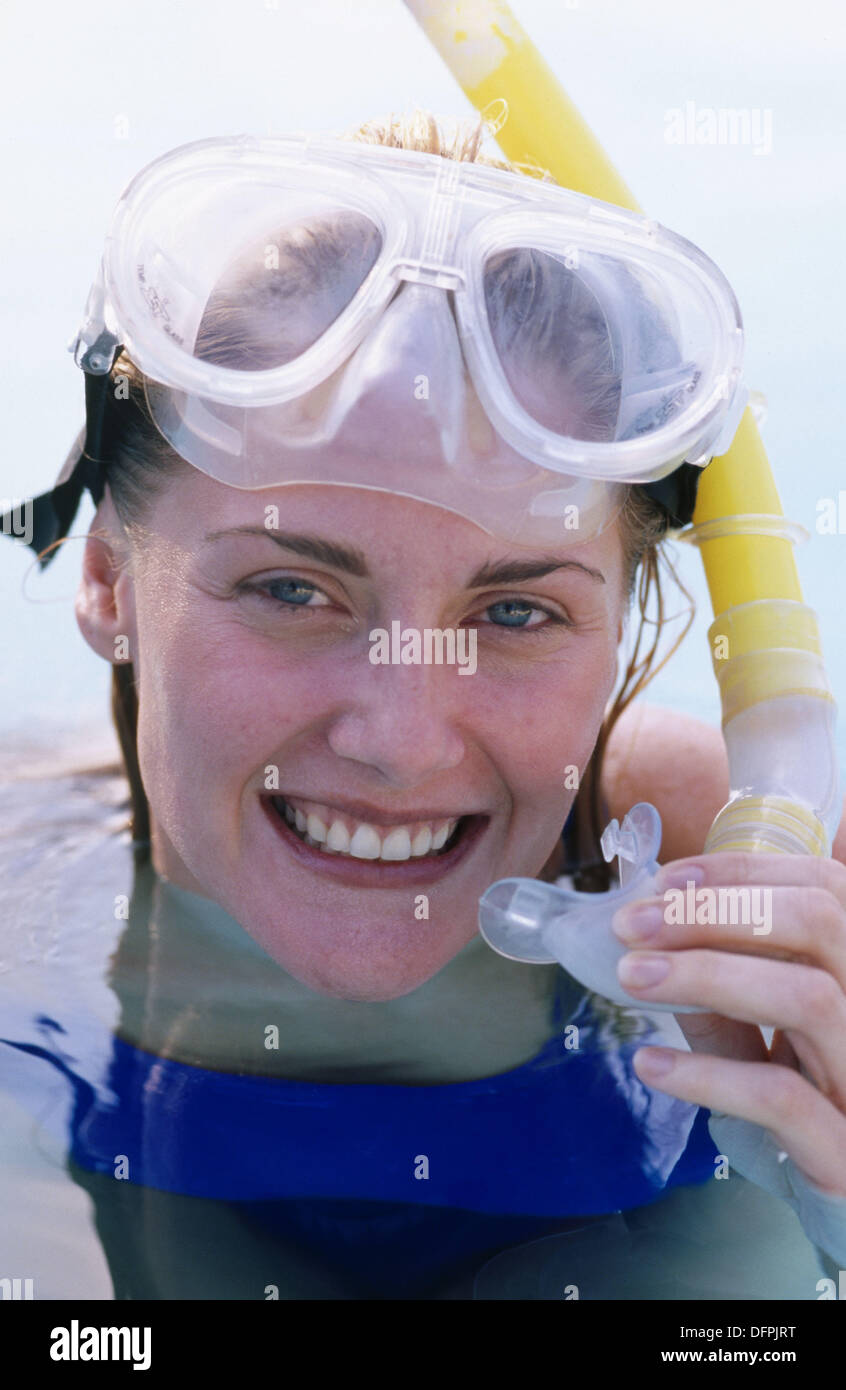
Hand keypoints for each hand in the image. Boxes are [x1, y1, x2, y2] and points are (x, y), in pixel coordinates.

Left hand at [611, 851, 845, 1196]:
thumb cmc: (807, 1102)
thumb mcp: (767, 1034)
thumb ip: (724, 989)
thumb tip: (650, 934)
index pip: (823, 887)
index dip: (742, 873)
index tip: (664, 883)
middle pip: (820, 924)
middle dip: (716, 910)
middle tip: (633, 925)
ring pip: (811, 998)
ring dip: (709, 975)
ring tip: (632, 977)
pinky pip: (783, 1098)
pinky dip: (710, 1074)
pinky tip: (652, 1066)